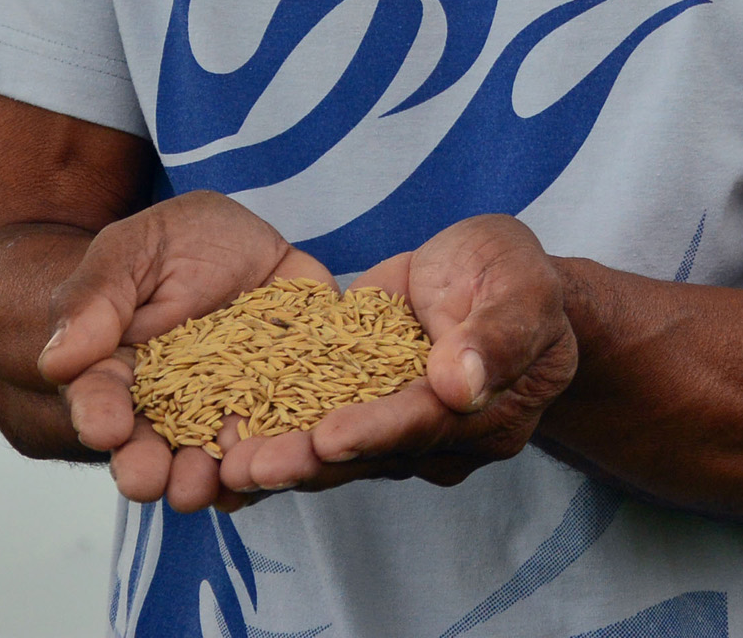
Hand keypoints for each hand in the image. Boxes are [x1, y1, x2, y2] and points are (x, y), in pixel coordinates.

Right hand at [36, 189, 331, 511]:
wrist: (239, 239)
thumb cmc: (170, 244)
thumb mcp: (131, 253)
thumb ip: (95, 301)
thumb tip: (59, 361)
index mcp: (122, 376)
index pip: (102, 401)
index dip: (100, 414)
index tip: (104, 428)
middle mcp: (174, 408)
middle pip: (157, 447)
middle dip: (150, 467)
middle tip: (149, 481)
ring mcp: (231, 407)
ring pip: (219, 454)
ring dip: (214, 475)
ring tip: (212, 484)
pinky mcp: (288, 396)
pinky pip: (285, 434)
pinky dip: (283, 454)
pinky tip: (279, 468)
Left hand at [215, 215, 578, 501]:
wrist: (492, 276)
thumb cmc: (515, 274)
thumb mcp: (522, 284)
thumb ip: (498, 334)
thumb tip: (461, 384)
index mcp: (490, 415)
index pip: (427, 425)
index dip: (378, 431)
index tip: (329, 436)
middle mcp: (442, 439)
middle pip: (371, 454)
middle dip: (309, 461)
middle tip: (249, 468)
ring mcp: (398, 431)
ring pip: (337, 452)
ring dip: (281, 458)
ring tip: (224, 465)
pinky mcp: (361, 410)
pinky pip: (315, 428)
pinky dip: (272, 436)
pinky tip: (221, 446)